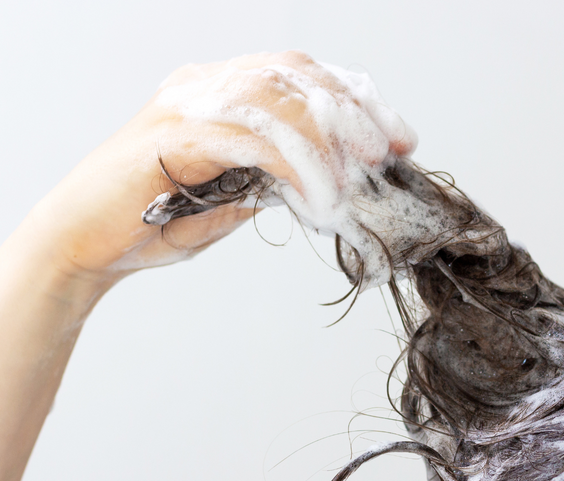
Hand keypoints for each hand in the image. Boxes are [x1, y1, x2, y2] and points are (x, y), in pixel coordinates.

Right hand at [0, 51, 417, 480]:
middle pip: (295, 74)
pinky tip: (317, 194)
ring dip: (325, 139)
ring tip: (355, 180)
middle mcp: (205, 86)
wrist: (87, 247)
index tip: (400, 138)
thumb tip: (344, 176)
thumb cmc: (158, 220)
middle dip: (351, 112)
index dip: (356, 100)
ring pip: (273, 98)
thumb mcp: (240, 193)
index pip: (303, 75)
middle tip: (386, 153)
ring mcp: (185, 106)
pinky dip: (291, 165)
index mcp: (223, 91)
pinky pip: (245, 139)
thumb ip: (283, 175)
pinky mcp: (170, 138)